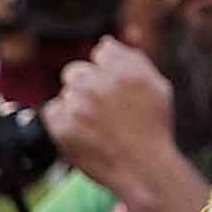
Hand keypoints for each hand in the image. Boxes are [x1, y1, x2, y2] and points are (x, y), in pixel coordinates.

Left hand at [42, 37, 175, 196]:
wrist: (143, 169)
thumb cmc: (153, 128)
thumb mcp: (159, 87)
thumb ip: (134, 60)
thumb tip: (106, 42)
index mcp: (127, 72)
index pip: (102, 52)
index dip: (107, 70)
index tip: (114, 89)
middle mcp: (101, 85)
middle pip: (76, 71)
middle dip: (87, 86)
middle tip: (102, 109)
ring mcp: (79, 106)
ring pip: (66, 92)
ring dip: (76, 105)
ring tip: (96, 125)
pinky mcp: (62, 126)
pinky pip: (52, 111)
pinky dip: (63, 121)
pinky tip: (83, 132)